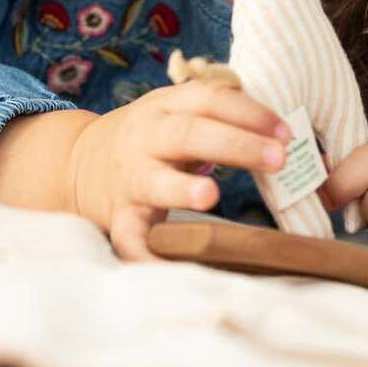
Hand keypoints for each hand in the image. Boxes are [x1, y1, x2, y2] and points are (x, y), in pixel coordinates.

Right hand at [64, 80, 291, 261]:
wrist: (80, 162)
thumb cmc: (153, 138)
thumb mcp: (179, 113)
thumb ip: (222, 117)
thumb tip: (287, 134)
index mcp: (168, 106)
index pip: (211, 99)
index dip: (250, 113)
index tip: (286, 132)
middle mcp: (147, 136)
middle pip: (189, 134)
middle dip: (235, 144)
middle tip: (278, 158)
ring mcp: (130, 177)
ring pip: (155, 180)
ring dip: (181, 187)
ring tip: (210, 195)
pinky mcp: (118, 216)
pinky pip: (130, 237)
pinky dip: (147, 254)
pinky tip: (172, 267)